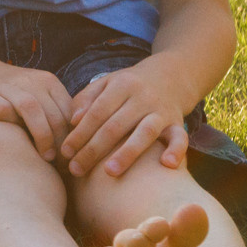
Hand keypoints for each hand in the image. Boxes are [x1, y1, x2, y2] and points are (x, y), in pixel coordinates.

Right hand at [0, 60, 74, 160]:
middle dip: (61, 141)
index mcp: (49, 82)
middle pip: (53, 112)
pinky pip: (4, 111)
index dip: (75, 136)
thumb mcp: (40, 98)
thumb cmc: (14, 96)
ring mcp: (8, 87)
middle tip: (64, 164)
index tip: (76, 157)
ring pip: (31, 108)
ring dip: (42, 135)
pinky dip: (13, 126)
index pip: (70, 111)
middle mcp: (30, 81)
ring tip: (46, 157)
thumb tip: (81, 148)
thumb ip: (57, 114)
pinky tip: (19, 144)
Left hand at [60, 59, 192, 177]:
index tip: (65, 152)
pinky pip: (180, 137)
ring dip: (127, 153)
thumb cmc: (129, 85)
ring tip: (109, 172)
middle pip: (115, 125)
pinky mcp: (178, 122)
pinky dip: (176, 150)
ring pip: (144, 132)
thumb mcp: (106, 83)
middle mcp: (142, 97)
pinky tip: (166, 165)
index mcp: (121, 85)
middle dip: (93, 149)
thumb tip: (72, 121)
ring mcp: (161, 110)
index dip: (80, 132)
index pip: (96, 112)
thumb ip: (86, 99)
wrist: (171, 75)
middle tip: (76, 169)